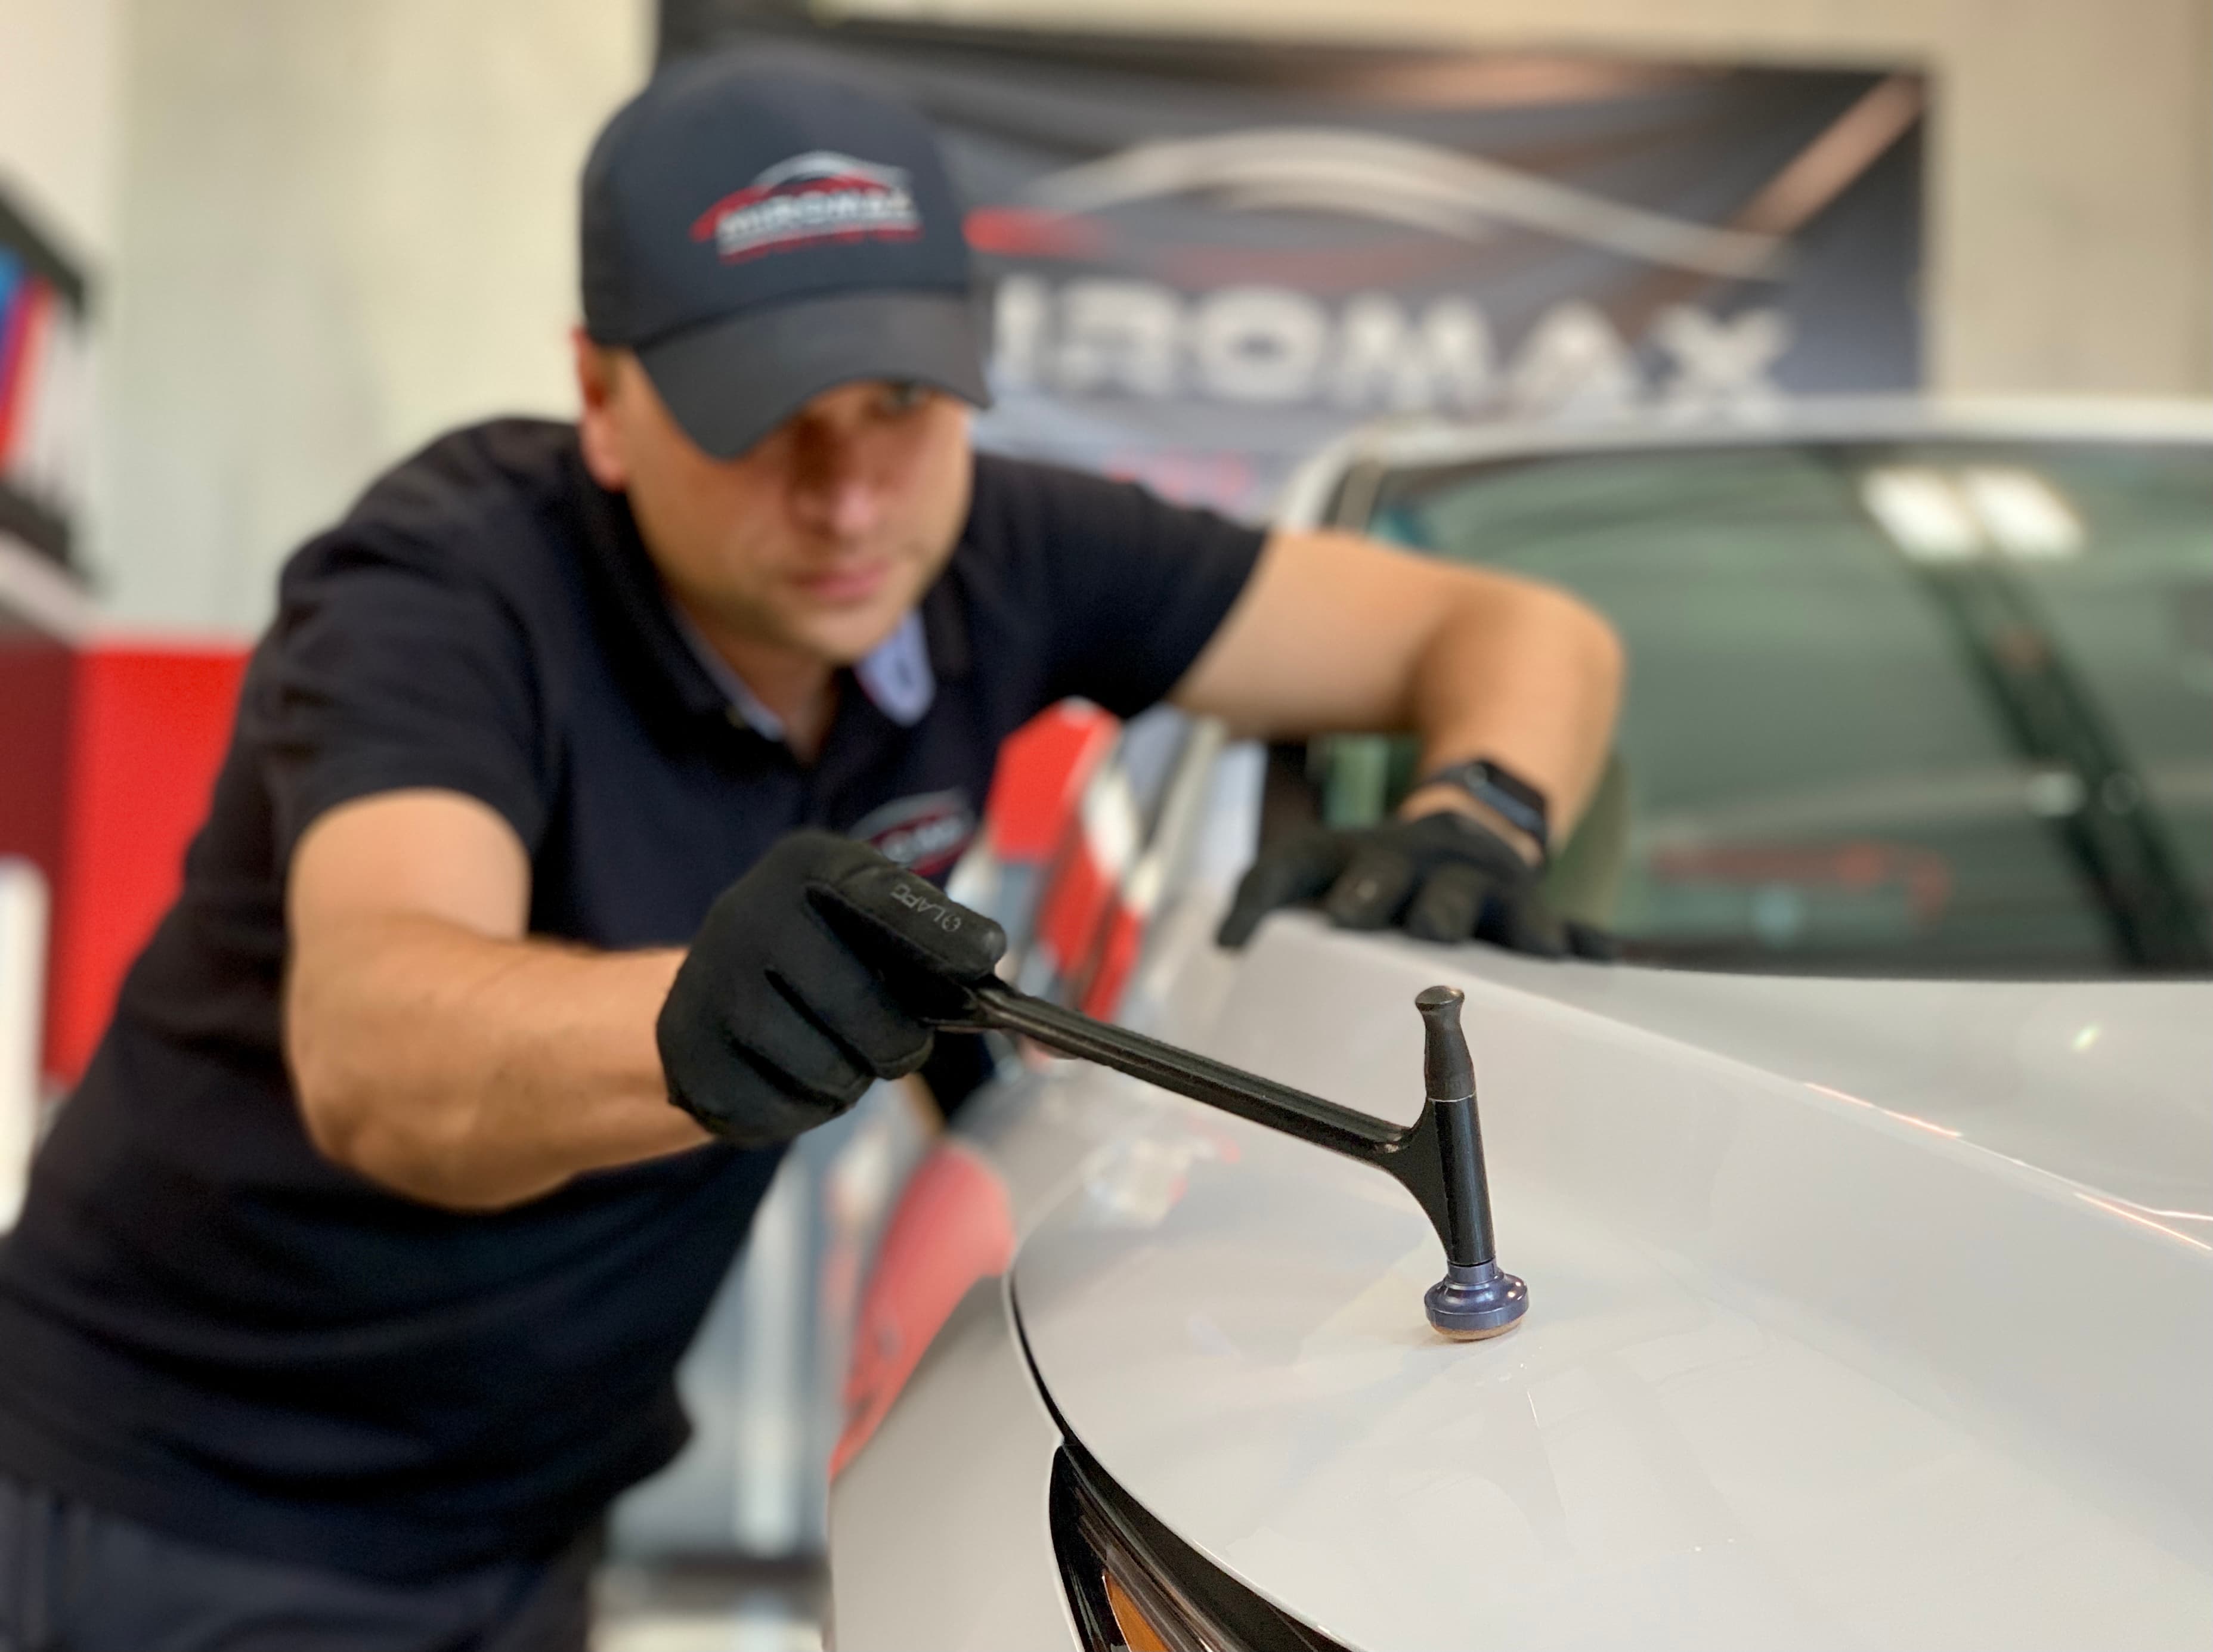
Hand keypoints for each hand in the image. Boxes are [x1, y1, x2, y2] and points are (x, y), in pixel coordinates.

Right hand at [658, 832, 1005, 1146]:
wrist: (712, 988)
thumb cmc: (822, 952)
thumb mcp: (868, 918)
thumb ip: (925, 939)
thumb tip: (986, 970)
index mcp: (807, 866)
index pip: (883, 900)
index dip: (939, 934)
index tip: (986, 956)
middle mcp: (747, 913)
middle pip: (858, 1005)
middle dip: (899, 1042)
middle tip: (902, 1046)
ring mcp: (707, 984)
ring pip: (823, 1069)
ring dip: (852, 1079)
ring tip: (840, 1055)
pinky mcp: (686, 1054)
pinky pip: (781, 1111)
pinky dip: (808, 1108)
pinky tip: (797, 1076)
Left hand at [1217, 809, 1612, 958]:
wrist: (1471, 819)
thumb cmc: (1377, 869)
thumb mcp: (1315, 868)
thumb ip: (1263, 898)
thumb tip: (1225, 945)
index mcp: (1356, 856)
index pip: (1305, 864)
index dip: (1296, 890)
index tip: (1304, 921)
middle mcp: (1417, 862)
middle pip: (1401, 876)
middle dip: (1400, 895)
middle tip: (1408, 923)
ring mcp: (1476, 882)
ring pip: (1483, 899)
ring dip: (1493, 920)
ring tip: (1515, 948)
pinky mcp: (1527, 907)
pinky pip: (1556, 925)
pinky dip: (1576, 941)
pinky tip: (1599, 958)